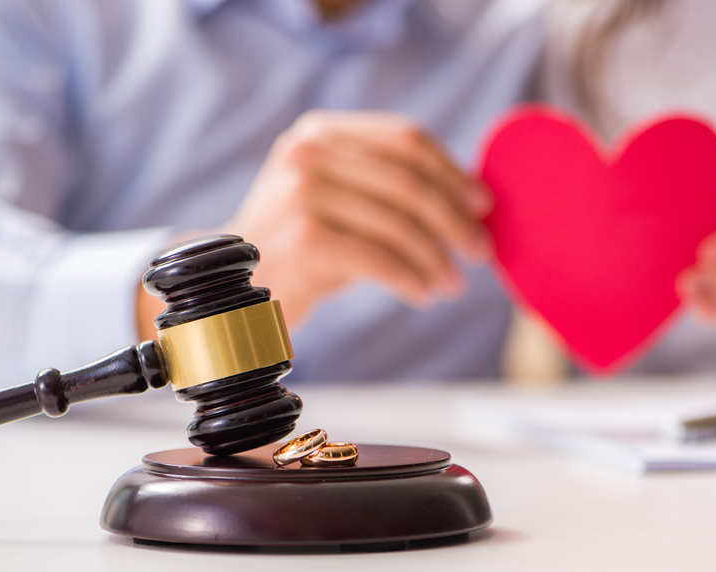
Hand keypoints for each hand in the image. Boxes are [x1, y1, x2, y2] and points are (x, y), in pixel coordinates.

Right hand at [225, 110, 490, 324]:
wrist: (233, 287)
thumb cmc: (298, 246)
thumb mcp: (336, 198)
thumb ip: (386, 185)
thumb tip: (471, 196)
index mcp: (320, 131)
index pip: (405, 139)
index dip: (452, 171)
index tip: (482, 204)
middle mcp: (308, 153)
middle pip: (408, 181)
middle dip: (454, 219)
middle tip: (480, 250)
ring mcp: (303, 193)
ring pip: (399, 224)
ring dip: (437, 258)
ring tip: (453, 284)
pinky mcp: (307, 238)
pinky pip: (382, 259)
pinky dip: (412, 279)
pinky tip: (424, 295)